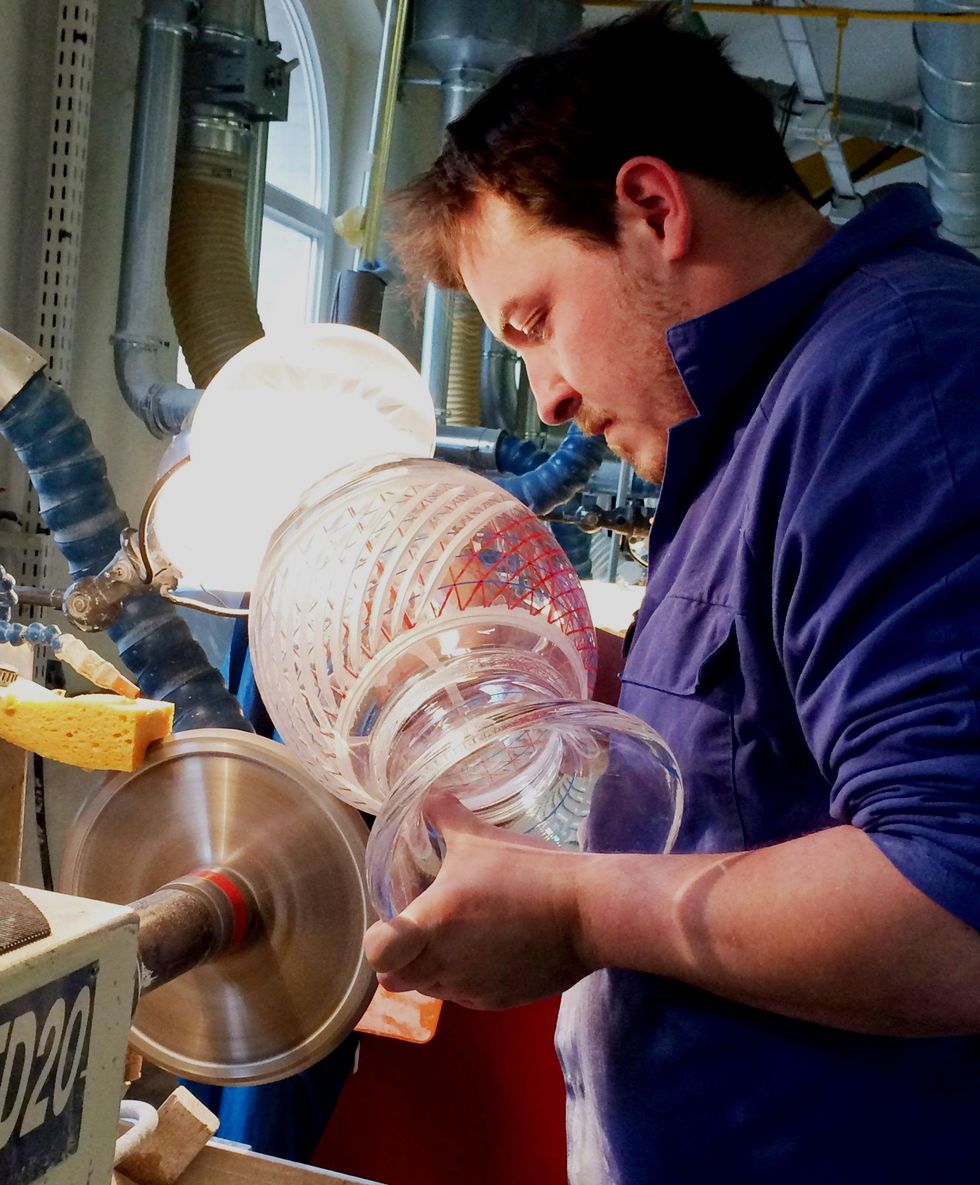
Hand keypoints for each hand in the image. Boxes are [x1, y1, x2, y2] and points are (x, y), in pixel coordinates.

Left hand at [362, 790, 593, 1008]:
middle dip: (401, 956)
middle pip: (395, 979)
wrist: (587, 913)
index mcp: (433, 924)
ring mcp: (471, 989)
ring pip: (430, 989)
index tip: (392, 920)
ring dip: (432, 967)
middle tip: (421, 925)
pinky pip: (465, 995)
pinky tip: (491, 946)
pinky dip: (466, 977)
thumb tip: (428, 796)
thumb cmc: (529, 872)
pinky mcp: (498, 1000)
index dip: (378, 938)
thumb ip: (446, 816)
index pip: (378, 953)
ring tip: (460, 932)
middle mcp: (444, 965)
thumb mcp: (482, 837)